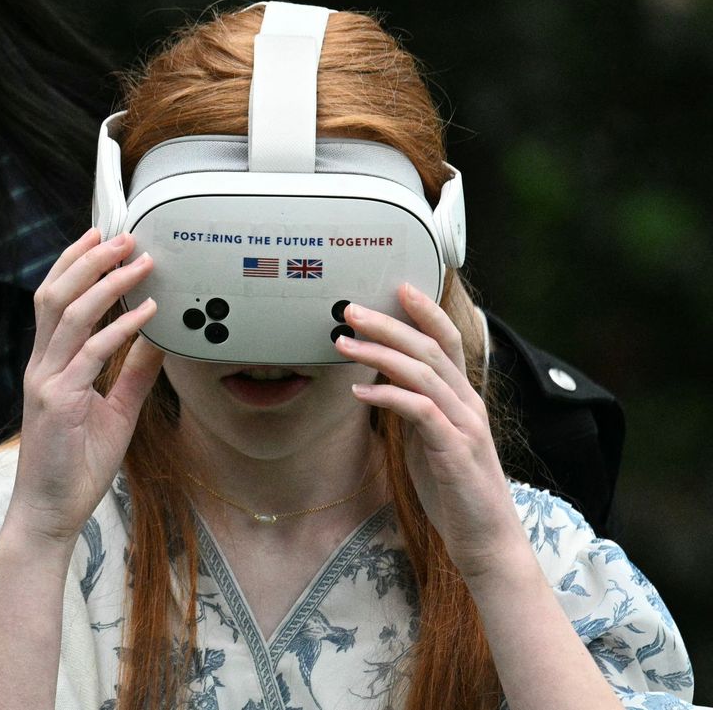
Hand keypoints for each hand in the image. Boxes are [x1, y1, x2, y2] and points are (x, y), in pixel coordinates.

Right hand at [8, 229, 163, 546]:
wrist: (49, 513)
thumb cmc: (77, 465)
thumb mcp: (116, 411)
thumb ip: (133, 372)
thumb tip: (160, 337)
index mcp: (50, 364)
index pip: (54, 299)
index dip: (74, 262)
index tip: (101, 236)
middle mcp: (43, 365)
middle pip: (56, 294)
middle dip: (89, 259)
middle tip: (124, 236)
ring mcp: (47, 382)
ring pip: (69, 315)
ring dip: (105, 283)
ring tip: (137, 262)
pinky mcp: (58, 403)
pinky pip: (91, 355)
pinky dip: (120, 329)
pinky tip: (147, 314)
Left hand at [333, 284, 523, 580]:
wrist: (485, 541)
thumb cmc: (453, 490)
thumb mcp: (429, 440)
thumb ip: (413, 408)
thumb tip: (379, 381)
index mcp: (464, 398)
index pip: (448, 341)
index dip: (425, 311)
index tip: (397, 286)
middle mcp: (469, 404)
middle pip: (431, 349)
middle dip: (390, 324)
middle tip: (351, 309)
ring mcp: (465, 426)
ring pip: (424, 374)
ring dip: (379, 354)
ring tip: (343, 344)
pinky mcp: (454, 452)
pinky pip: (420, 412)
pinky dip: (388, 396)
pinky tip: (359, 391)